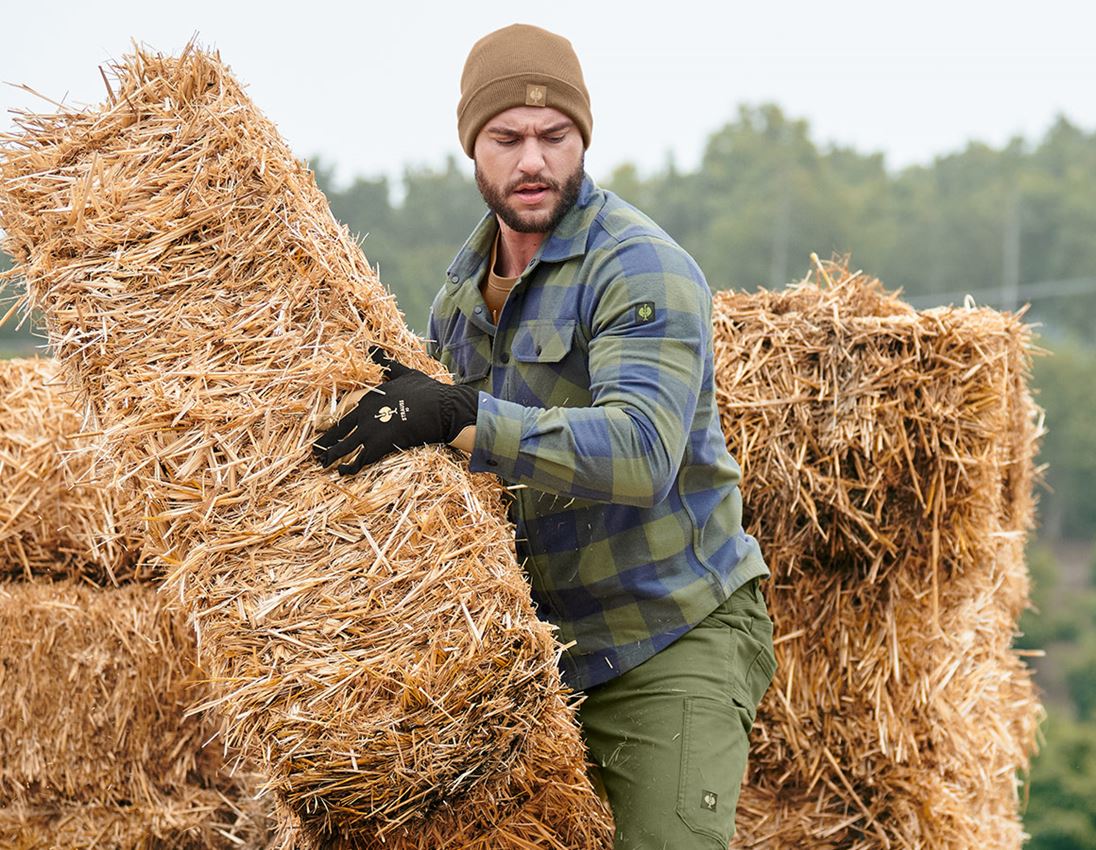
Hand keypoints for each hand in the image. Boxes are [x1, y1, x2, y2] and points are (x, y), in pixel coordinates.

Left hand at [312, 349, 478, 474]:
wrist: (440, 407)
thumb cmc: (425, 390)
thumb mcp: (403, 372)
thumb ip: (386, 364)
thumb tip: (373, 348)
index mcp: (369, 398)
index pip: (344, 411)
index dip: (331, 421)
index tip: (322, 427)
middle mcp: (364, 414)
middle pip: (338, 430)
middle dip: (325, 440)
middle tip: (314, 450)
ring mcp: (370, 430)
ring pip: (343, 446)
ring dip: (330, 455)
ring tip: (321, 463)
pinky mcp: (379, 446)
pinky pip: (359, 459)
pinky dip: (349, 467)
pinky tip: (342, 472)